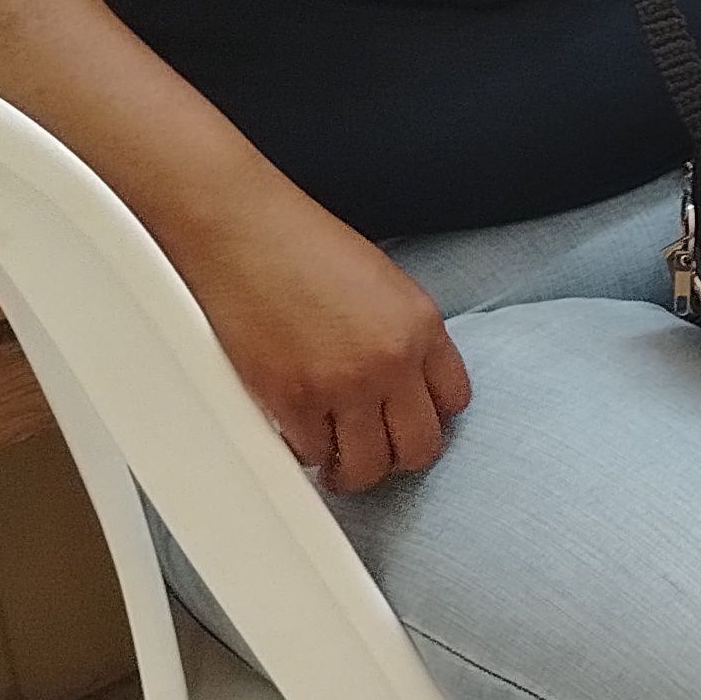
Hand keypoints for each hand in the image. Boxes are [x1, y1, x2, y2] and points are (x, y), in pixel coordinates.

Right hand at [173, 188, 470, 491]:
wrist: (245, 230)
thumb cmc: (302, 246)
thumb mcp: (383, 285)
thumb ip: (403, 335)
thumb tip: (405, 383)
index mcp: (422, 326)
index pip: (455, 401)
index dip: (430, 416)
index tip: (409, 419)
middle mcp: (392, 360)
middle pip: (420, 448)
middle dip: (397, 457)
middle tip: (374, 451)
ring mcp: (344, 384)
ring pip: (367, 467)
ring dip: (351, 469)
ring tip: (337, 461)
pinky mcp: (294, 400)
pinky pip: (312, 455)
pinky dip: (305, 452)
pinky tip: (301, 437)